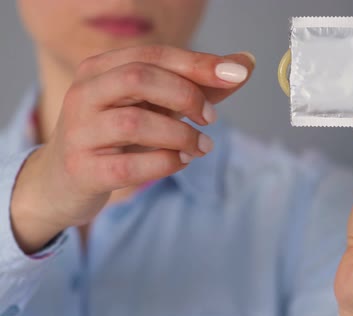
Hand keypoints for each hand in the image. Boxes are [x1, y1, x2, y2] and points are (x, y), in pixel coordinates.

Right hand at [10, 45, 254, 252]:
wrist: (64, 181)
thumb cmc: (117, 136)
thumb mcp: (154, 105)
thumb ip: (198, 85)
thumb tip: (245, 63)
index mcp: (100, 69)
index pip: (153, 55)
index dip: (197, 63)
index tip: (236, 75)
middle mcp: (84, 94)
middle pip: (139, 78)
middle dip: (186, 95)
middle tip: (211, 117)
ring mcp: (79, 133)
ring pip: (134, 123)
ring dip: (181, 135)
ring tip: (202, 146)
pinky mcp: (83, 170)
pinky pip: (130, 166)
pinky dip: (166, 163)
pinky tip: (182, 161)